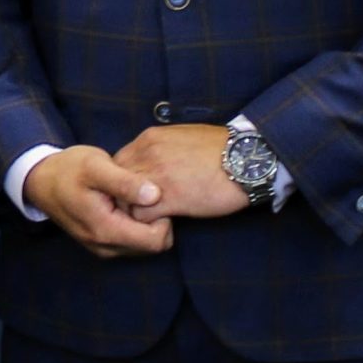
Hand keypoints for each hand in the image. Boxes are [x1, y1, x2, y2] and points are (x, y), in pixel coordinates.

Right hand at [23, 146, 172, 258]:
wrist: (41, 180)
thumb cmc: (69, 170)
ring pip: (145, 245)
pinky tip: (127, 204)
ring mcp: (103, 249)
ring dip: (147, 224)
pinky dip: (137, 226)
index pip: (156, 240)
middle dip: (158, 221)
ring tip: (135, 197)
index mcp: (106, 230)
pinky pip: (133, 242)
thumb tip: (156, 195)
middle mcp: (106, 247)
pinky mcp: (102, 245)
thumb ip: (125, 182)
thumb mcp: (96, 166)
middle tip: (146, 193)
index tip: (154, 194)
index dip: (164, 217)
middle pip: (154, 245)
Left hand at [112, 125, 248, 220]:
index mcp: (150, 138)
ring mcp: (156, 176)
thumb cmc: (222, 150)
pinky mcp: (169, 198)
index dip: (124, 182)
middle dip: (124, 199)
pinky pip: (140, 216)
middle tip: (140, 210)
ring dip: (135, 213)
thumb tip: (151, 163)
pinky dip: (149, 224)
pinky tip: (167, 223)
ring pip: (123, 200)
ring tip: (153, 218)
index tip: (137, 194)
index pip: (117, 163)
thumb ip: (160, 149)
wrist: (248, 158)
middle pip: (114, 183)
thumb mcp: (183, 138)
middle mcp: (147, 154)